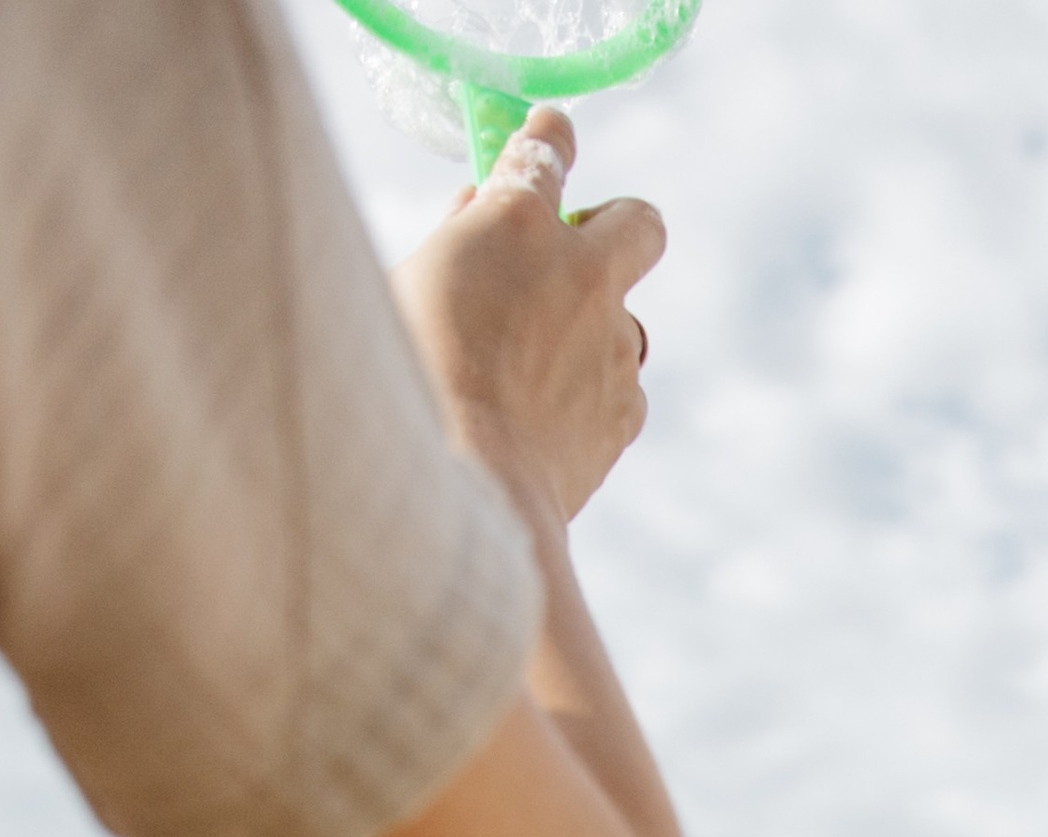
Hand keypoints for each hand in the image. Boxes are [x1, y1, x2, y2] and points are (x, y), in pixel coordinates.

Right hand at [392, 109, 664, 526]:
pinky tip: (548, 422)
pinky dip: (594, 397)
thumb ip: (456, 239)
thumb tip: (479, 209)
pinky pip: (623, 390)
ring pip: (626, 321)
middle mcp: (582, 275)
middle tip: (579, 255)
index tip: (547, 142)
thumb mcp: (409, 283)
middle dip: (618, 229)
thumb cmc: (408, 377)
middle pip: (639, 223)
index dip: (548, 141)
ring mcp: (613, 345)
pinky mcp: (625, 411)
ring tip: (539, 368)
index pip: (548, 147)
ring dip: (595, 331)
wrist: (465, 484)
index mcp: (517, 223)